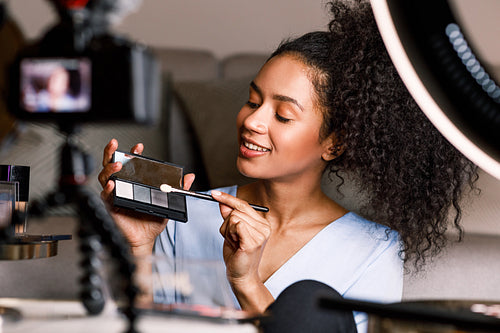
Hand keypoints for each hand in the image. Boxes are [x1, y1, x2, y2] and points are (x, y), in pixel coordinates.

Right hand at [98, 138, 194, 254]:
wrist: (145, 239)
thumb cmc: (152, 221)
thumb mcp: (167, 202)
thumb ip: (177, 189)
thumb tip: (189, 177)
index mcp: (134, 183)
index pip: (131, 164)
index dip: (133, 154)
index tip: (138, 147)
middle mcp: (122, 186)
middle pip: (112, 166)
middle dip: (112, 153)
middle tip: (115, 144)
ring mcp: (115, 195)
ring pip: (106, 177)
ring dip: (110, 169)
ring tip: (117, 165)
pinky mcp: (111, 206)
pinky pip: (106, 195)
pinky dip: (108, 189)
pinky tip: (112, 184)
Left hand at [212, 190, 270, 286]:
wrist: (241, 276)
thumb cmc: (237, 256)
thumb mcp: (231, 232)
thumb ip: (229, 216)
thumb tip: (223, 202)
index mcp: (261, 223)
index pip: (244, 205)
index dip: (228, 198)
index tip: (215, 193)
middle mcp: (264, 227)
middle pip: (236, 211)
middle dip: (227, 224)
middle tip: (233, 239)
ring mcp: (260, 234)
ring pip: (234, 218)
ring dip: (228, 231)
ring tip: (235, 243)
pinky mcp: (253, 241)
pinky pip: (236, 225)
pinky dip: (230, 234)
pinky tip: (235, 245)